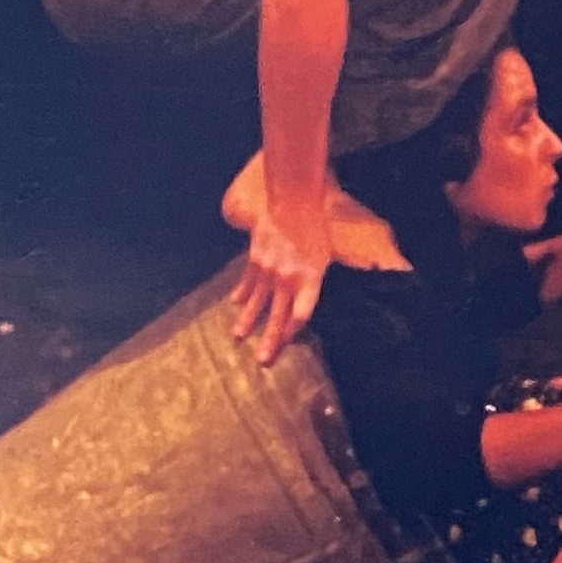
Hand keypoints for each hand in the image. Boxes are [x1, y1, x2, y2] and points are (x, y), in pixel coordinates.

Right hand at [231, 189, 333, 365]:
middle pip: (277, 316)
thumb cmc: (316, 229)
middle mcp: (288, 280)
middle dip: (269, 339)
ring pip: (256, 302)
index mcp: (310, 280)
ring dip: (247, 321)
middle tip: (262, 360)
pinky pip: (247, 282)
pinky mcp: (255, 260)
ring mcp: (269, 271)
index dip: (293, 332)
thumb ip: (316, 280)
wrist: (294, 202)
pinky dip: (241, 294)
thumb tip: (311, 298)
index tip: (286, 344)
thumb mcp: (325, 256)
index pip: (301, 315)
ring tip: (238, 337)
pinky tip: (235, 304)